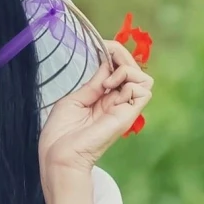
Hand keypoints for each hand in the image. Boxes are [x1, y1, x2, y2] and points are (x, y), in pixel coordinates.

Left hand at [37, 34, 153, 187]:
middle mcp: (116, 103)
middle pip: (134, 70)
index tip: (102, 46)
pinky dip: (128, 80)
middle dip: (121, 55)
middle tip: (105, 58)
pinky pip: (144, 89)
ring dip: (126, 69)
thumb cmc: (60, 134)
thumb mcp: (76, 99)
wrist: (59, 157)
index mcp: (103, 99)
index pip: (120, 69)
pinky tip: (109, 88)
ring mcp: (124, 109)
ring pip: (144, 78)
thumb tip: (107, 65)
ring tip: (107, 81)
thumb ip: (94, 83)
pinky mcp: (127, 115)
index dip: (114, 53)